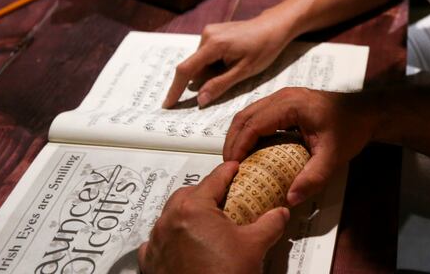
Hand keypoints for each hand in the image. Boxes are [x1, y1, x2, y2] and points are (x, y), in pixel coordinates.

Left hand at [138, 161, 288, 273]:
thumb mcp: (255, 246)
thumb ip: (270, 223)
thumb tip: (279, 214)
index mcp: (193, 208)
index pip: (215, 179)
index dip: (229, 171)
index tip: (235, 169)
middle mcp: (169, 221)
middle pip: (188, 193)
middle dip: (207, 192)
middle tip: (225, 198)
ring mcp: (157, 241)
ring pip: (171, 215)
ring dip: (188, 214)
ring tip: (208, 223)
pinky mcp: (151, 261)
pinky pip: (158, 240)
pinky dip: (172, 237)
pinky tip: (185, 244)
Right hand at [163, 13, 292, 108]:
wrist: (273, 26)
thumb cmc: (264, 48)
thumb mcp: (244, 71)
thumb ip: (220, 85)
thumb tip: (200, 100)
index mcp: (213, 45)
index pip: (186, 70)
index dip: (175, 89)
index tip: (168, 105)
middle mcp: (207, 35)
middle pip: (196, 67)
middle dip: (207, 79)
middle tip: (233, 75)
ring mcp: (209, 32)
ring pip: (201, 62)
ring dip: (213, 71)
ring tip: (237, 65)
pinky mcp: (212, 32)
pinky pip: (206, 55)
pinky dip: (216, 63)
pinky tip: (233, 59)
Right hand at [224, 87, 378, 204]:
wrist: (367, 112)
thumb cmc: (352, 127)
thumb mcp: (333, 156)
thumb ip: (313, 177)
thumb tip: (290, 197)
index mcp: (291, 104)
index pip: (253, 124)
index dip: (238, 146)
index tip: (232, 167)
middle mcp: (283, 96)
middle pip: (245, 116)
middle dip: (232, 141)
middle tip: (229, 167)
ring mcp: (284, 97)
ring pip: (249, 114)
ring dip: (239, 136)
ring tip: (236, 161)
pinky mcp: (287, 103)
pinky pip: (260, 115)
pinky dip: (251, 131)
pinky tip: (252, 151)